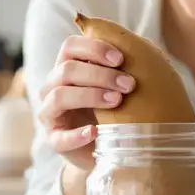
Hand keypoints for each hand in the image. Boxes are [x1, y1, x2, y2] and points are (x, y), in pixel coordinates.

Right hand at [36, 35, 134, 170]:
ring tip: (117, 101)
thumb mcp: (116, 86)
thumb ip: (124, 68)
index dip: (93, 48)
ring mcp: (49, 113)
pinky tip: (95, 132)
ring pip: (60, 96)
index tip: (120, 59)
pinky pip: (59, 137)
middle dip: (100, 74)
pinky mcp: (53, 140)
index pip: (70, 46)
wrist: (105, 148)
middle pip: (67, 70)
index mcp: (67, 67)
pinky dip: (77, 134)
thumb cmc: (112, 109)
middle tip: (129, 85)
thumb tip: (145, 49)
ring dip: (90, 96)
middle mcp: (52, 86)